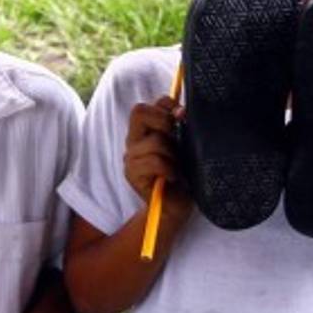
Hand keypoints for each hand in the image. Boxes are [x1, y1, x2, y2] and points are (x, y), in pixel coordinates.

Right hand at [124, 96, 191, 219]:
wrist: (175, 207)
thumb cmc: (182, 175)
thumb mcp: (183, 145)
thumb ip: (178, 127)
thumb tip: (181, 111)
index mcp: (144, 132)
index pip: (146, 105)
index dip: (165, 104)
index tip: (182, 116)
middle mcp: (133, 141)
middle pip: (139, 112)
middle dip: (164, 121)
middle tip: (176, 139)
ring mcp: (130, 158)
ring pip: (154, 140)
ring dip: (172, 153)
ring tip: (177, 167)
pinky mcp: (132, 174)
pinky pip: (154, 161)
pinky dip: (169, 168)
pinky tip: (173, 177)